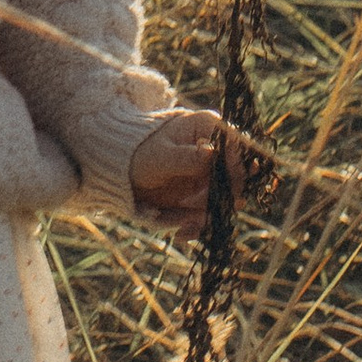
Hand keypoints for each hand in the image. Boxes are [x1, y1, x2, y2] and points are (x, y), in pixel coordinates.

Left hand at [128, 108, 247, 242]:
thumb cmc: (139, 154)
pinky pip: (212, 211)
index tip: (226, 191)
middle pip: (238, 177)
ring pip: (226, 198)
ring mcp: (214, 173)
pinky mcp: (206, 192)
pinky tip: (181, 233)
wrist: (123, 171)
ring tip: (184, 228)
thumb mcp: (161, 157)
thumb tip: (211, 152)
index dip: (238, 171)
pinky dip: (199, 225)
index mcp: (210, 128)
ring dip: (207, 217)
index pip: (239, 147)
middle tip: (197, 213)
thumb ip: (187, 158)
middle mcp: (218, 150)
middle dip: (221, 200)